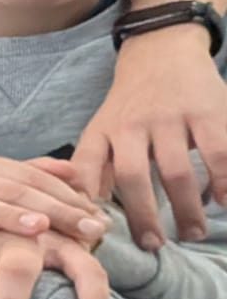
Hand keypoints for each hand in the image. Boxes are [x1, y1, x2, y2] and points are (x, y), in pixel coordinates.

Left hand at [70, 29, 226, 250]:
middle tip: (154, 246)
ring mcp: (171, 117)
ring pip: (177, 172)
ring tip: (193, 233)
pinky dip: (223, 181)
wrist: (162, 52)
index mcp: (104, 131)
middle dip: (143, 217)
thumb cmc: (129, 105)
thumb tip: (84, 212)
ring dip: (187, 208)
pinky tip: (224, 201)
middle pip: (134, 178)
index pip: (86, 168)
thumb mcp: (101, 129)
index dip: (85, 200)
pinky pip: (219, 153)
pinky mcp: (208, 111)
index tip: (93, 232)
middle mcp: (133, 124)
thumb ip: (91, 166)